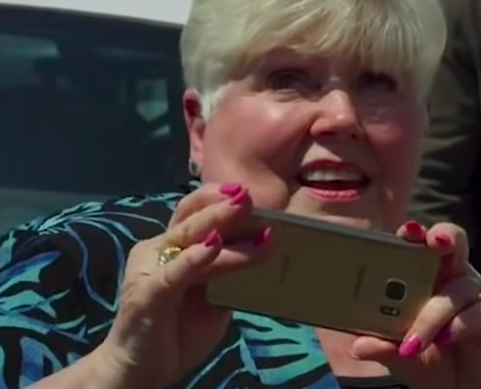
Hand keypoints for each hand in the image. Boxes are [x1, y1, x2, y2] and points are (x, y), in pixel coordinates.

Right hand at [93, 183, 267, 388]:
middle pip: (190, 218)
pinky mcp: (147, 294)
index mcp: (173, 248)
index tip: (244, 190)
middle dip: (220, 205)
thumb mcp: (212, 298)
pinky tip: (213, 246)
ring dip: (219, 224)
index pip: (192, 213)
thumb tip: (262, 250)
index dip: (215, 198)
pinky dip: (195, 258)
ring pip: (188, 239)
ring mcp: (150, 270)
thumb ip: (228, 273)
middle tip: (247, 196)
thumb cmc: (176, 331)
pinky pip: (174, 272)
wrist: (139, 372)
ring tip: (244, 210)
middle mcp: (158, 250)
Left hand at [350, 222, 480, 388]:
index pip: (419, 244)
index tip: (406, 231)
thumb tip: (358, 346)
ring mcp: (474, 293)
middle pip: (452, 240)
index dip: (414, 233)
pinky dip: (461, 323)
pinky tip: (446, 337)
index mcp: (424, 275)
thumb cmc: (431, 360)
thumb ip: (382, 346)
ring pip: (459, 285)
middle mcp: (451, 275)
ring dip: (433, 313)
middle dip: (442, 237)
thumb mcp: (400, 355)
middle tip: (432, 243)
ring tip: (412, 343)